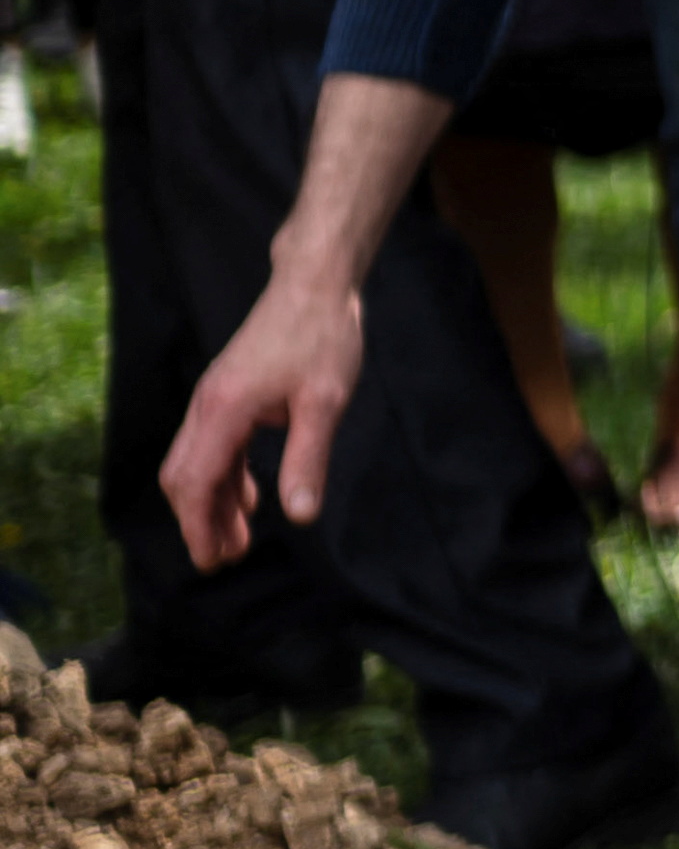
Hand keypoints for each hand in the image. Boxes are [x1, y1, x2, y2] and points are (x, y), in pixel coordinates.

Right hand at [160, 268, 371, 567]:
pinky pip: (216, 447)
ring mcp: (215, 399)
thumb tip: (300, 515)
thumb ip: (308, 460)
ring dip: (215, 503)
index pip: (196, 483)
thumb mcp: (324, 403)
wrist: (313, 285)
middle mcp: (207, 407)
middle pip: (185, 477)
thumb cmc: (322, 337)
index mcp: (223, 410)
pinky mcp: (230, 394)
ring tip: (240, 540)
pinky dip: (227, 477)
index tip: (212, 562)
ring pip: (198, 464)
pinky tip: (249, 498)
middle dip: (200, 522)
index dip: (199, 527)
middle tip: (227, 559)